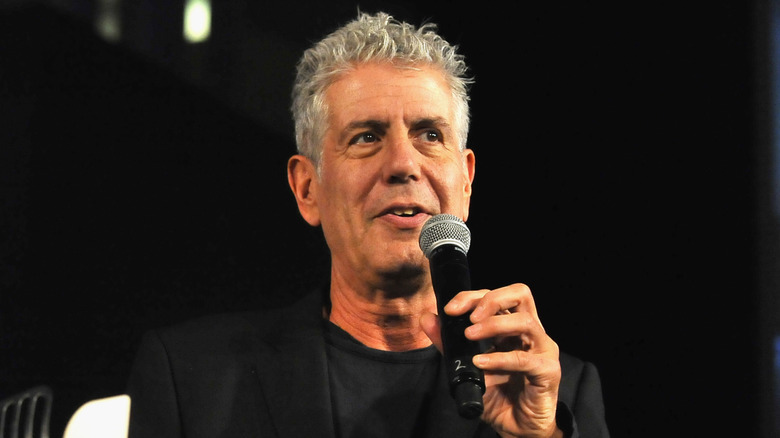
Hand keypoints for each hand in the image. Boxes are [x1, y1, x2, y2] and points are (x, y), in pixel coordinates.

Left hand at [420, 283, 562, 437]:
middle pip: (520, 294)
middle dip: (490, 299)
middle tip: (467, 316)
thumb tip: (427, 318)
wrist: (517, 428)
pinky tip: (480, 362)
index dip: (473, 296)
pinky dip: (499, 358)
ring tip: (470, 335)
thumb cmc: (498, 395)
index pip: (498, 296)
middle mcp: (530, 332)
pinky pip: (524, 359)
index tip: (450, 309)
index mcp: (513, 326)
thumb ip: (449, 344)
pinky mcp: (548, 370)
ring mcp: (542, 349)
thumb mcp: (466, 367)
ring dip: (494, 324)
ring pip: (524, 321)